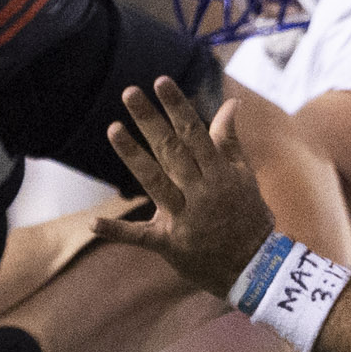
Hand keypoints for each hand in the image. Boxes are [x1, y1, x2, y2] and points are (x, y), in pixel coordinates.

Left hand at [88, 80, 280, 297]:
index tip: (160, 81)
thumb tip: (231, 103)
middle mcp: (202, 191)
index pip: (195, 133)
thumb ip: (230, 141)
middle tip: (129, 92)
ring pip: (156, 183)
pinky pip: (141, 237)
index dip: (178, 107)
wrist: (257, 270)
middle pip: (172, 150)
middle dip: (151, 121)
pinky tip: (93, 223)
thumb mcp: (244, 177)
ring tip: (112, 129)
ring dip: (133, 156)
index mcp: (219, 173)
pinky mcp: (172, 245)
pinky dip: (117, 232)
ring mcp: (186, 218)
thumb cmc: (249, 218)